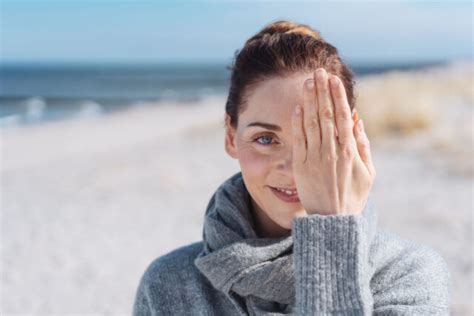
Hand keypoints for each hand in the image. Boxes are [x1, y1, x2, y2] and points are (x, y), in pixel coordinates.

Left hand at [291, 68, 375, 214]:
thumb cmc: (353, 196)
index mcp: (350, 151)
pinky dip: (298, 123)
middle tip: (318, 71)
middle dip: (321, 91)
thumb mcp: (368, 172)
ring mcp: (314, 158)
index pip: (341, 116)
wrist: (332, 221)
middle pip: (325, 114)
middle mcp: (332, 151)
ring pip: (311, 123)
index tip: (333, 79)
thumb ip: (363, 144)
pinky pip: (299, 140)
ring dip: (309, 101)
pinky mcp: (301, 166)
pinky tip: (297, 107)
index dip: (337, 96)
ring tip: (307, 81)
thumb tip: (357, 119)